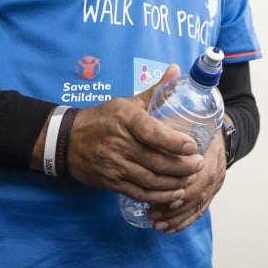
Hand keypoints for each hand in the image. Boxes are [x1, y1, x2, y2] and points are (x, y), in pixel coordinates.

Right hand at [61, 65, 205, 206]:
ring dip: (174, 183)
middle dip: (182, 166)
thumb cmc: (102, 118)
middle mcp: (120, 144)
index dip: (174, 142)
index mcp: (126, 120)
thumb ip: (155, 90)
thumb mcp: (127, 102)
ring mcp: (115, 165)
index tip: (193, 145)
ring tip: (192, 179)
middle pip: (156, 160)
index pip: (152, 133)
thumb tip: (176, 70)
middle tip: (200, 164)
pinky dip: (159, 197)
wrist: (67, 141)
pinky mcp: (112, 182)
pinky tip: (175, 194)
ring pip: (150, 180)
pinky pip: (139, 193)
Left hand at [147, 125, 228, 234]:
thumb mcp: (186, 118)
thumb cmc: (198, 122)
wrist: (219, 129)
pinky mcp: (213, 191)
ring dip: (177, 218)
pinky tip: (169, 229)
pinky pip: (201, 210)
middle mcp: (218, 169)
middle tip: (151, 211)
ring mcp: (217, 182)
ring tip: (156, 223)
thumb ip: (170, 125)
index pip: (201, 174)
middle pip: (199, 194)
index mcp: (213, 152)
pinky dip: (185, 221)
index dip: (181, 187)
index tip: (159, 192)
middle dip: (174, 208)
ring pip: (199, 206)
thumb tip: (145, 125)